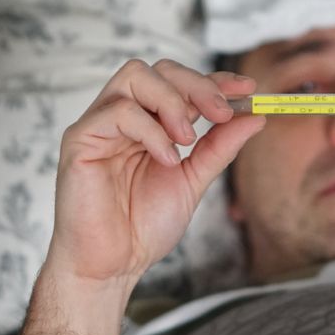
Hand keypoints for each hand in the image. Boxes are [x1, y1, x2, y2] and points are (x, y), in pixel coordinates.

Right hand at [48, 59, 265, 286]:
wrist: (112, 265)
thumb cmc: (142, 227)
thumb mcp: (193, 180)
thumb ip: (219, 147)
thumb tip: (255, 116)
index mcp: (149, 123)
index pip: (180, 82)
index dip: (214, 80)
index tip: (248, 89)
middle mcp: (123, 117)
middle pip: (158, 69)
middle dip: (197, 85)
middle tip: (221, 114)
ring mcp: (100, 124)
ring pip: (135, 77)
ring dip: (172, 102)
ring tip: (188, 139)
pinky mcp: (80, 138)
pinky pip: (117, 111)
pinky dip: (150, 130)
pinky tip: (166, 159)